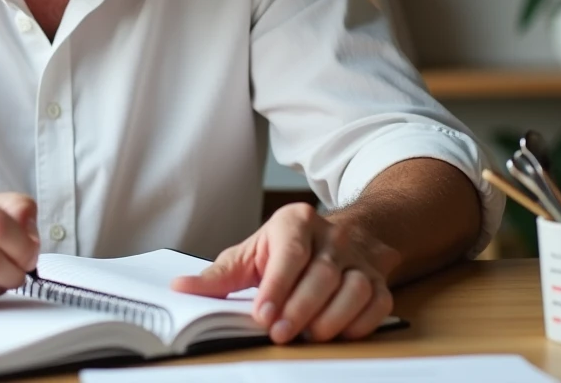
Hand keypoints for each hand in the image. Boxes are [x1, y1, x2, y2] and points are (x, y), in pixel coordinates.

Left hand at [171, 203, 400, 342]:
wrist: (337, 238)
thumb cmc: (285, 250)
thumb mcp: (250, 254)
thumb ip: (219, 275)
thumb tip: (182, 288)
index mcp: (296, 221)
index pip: (290, 252)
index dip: (277, 286)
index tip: (262, 314)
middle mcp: (332, 237)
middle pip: (322, 274)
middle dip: (300, 308)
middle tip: (280, 334)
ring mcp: (359, 259)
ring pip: (354, 289)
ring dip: (332, 318)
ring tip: (308, 337)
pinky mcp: (378, 282)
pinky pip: (378, 304)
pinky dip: (360, 323)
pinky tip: (339, 334)